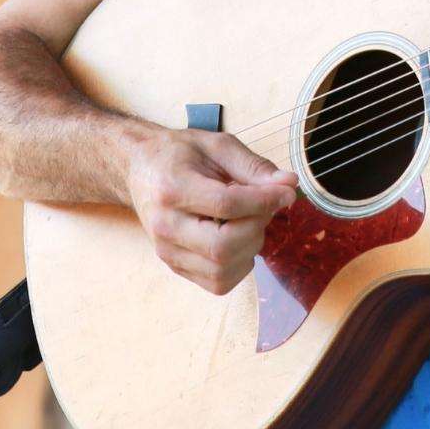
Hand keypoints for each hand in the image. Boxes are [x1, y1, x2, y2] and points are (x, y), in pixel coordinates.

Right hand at [124, 127, 298, 294]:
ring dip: (249, 247)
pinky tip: (237, 238)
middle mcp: (164, 226)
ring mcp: (167, 251)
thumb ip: (253, 166)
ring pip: (222, 270)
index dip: (264, 201)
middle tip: (262, 205)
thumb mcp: (217, 146)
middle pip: (222, 246)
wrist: (141, 168)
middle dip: (256, 227)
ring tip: (247, 220)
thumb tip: (289, 185)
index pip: (226, 205)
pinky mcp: (175, 267)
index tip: (286, 192)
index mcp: (172, 188)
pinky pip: (217, 282)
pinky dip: (239, 265)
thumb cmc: (179, 154)